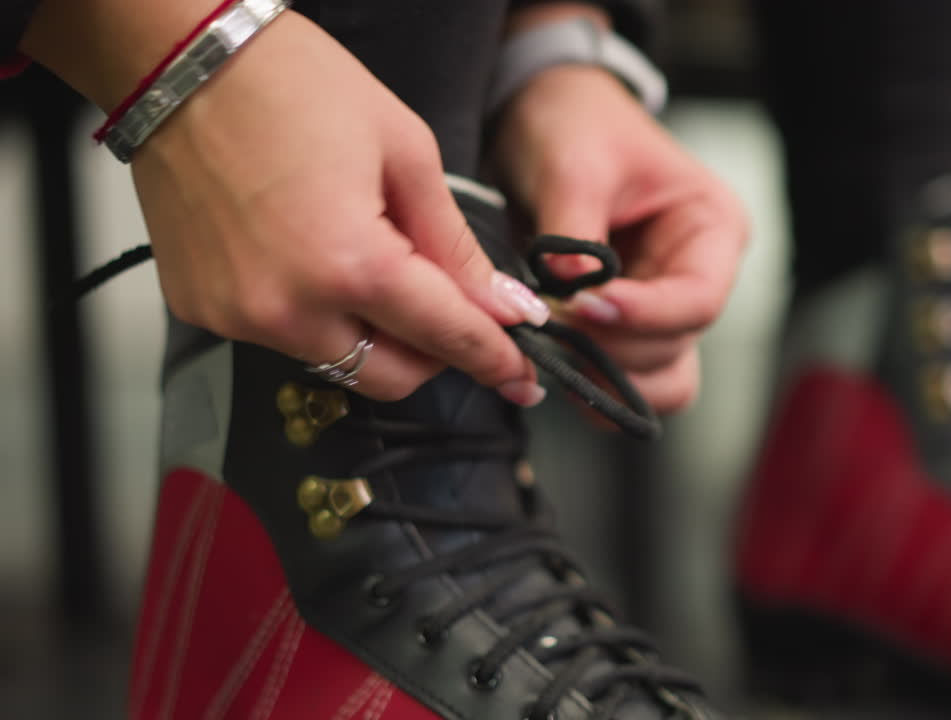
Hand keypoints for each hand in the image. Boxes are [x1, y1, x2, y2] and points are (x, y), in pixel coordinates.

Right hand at [122, 12, 551, 403]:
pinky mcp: (202, 309)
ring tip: (367, 258)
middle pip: (391, 378)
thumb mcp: (405, 153)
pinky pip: (281, 337)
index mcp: (349, 264)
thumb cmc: (290, 85)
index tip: (520, 376)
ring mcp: (238, 315)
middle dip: (433, 355)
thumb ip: (454, 245)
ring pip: (337, 362)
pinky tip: (310, 254)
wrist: (183, 62)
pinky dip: (313, 314)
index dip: (493, 359)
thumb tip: (499, 306)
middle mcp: (288, 307)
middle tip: (450, 311)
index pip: (445, 337)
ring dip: (372, 333)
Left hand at [493, 66, 748, 412]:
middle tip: (551, 323)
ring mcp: (663, 308)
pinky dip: (593, 386)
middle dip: (613, 346)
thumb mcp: (574, 166)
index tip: (584, 305)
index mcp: (712, 228)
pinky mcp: (626, 328)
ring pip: (659, 380)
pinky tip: (556, 361)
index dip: (644, 315)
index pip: (699, 299)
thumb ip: (574, 235)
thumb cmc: (576, 126)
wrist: (543, 120)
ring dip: (607, 378)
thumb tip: (569, 293)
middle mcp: (699, 275)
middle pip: (676, 346)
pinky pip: (625, 381)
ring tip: (554, 349)